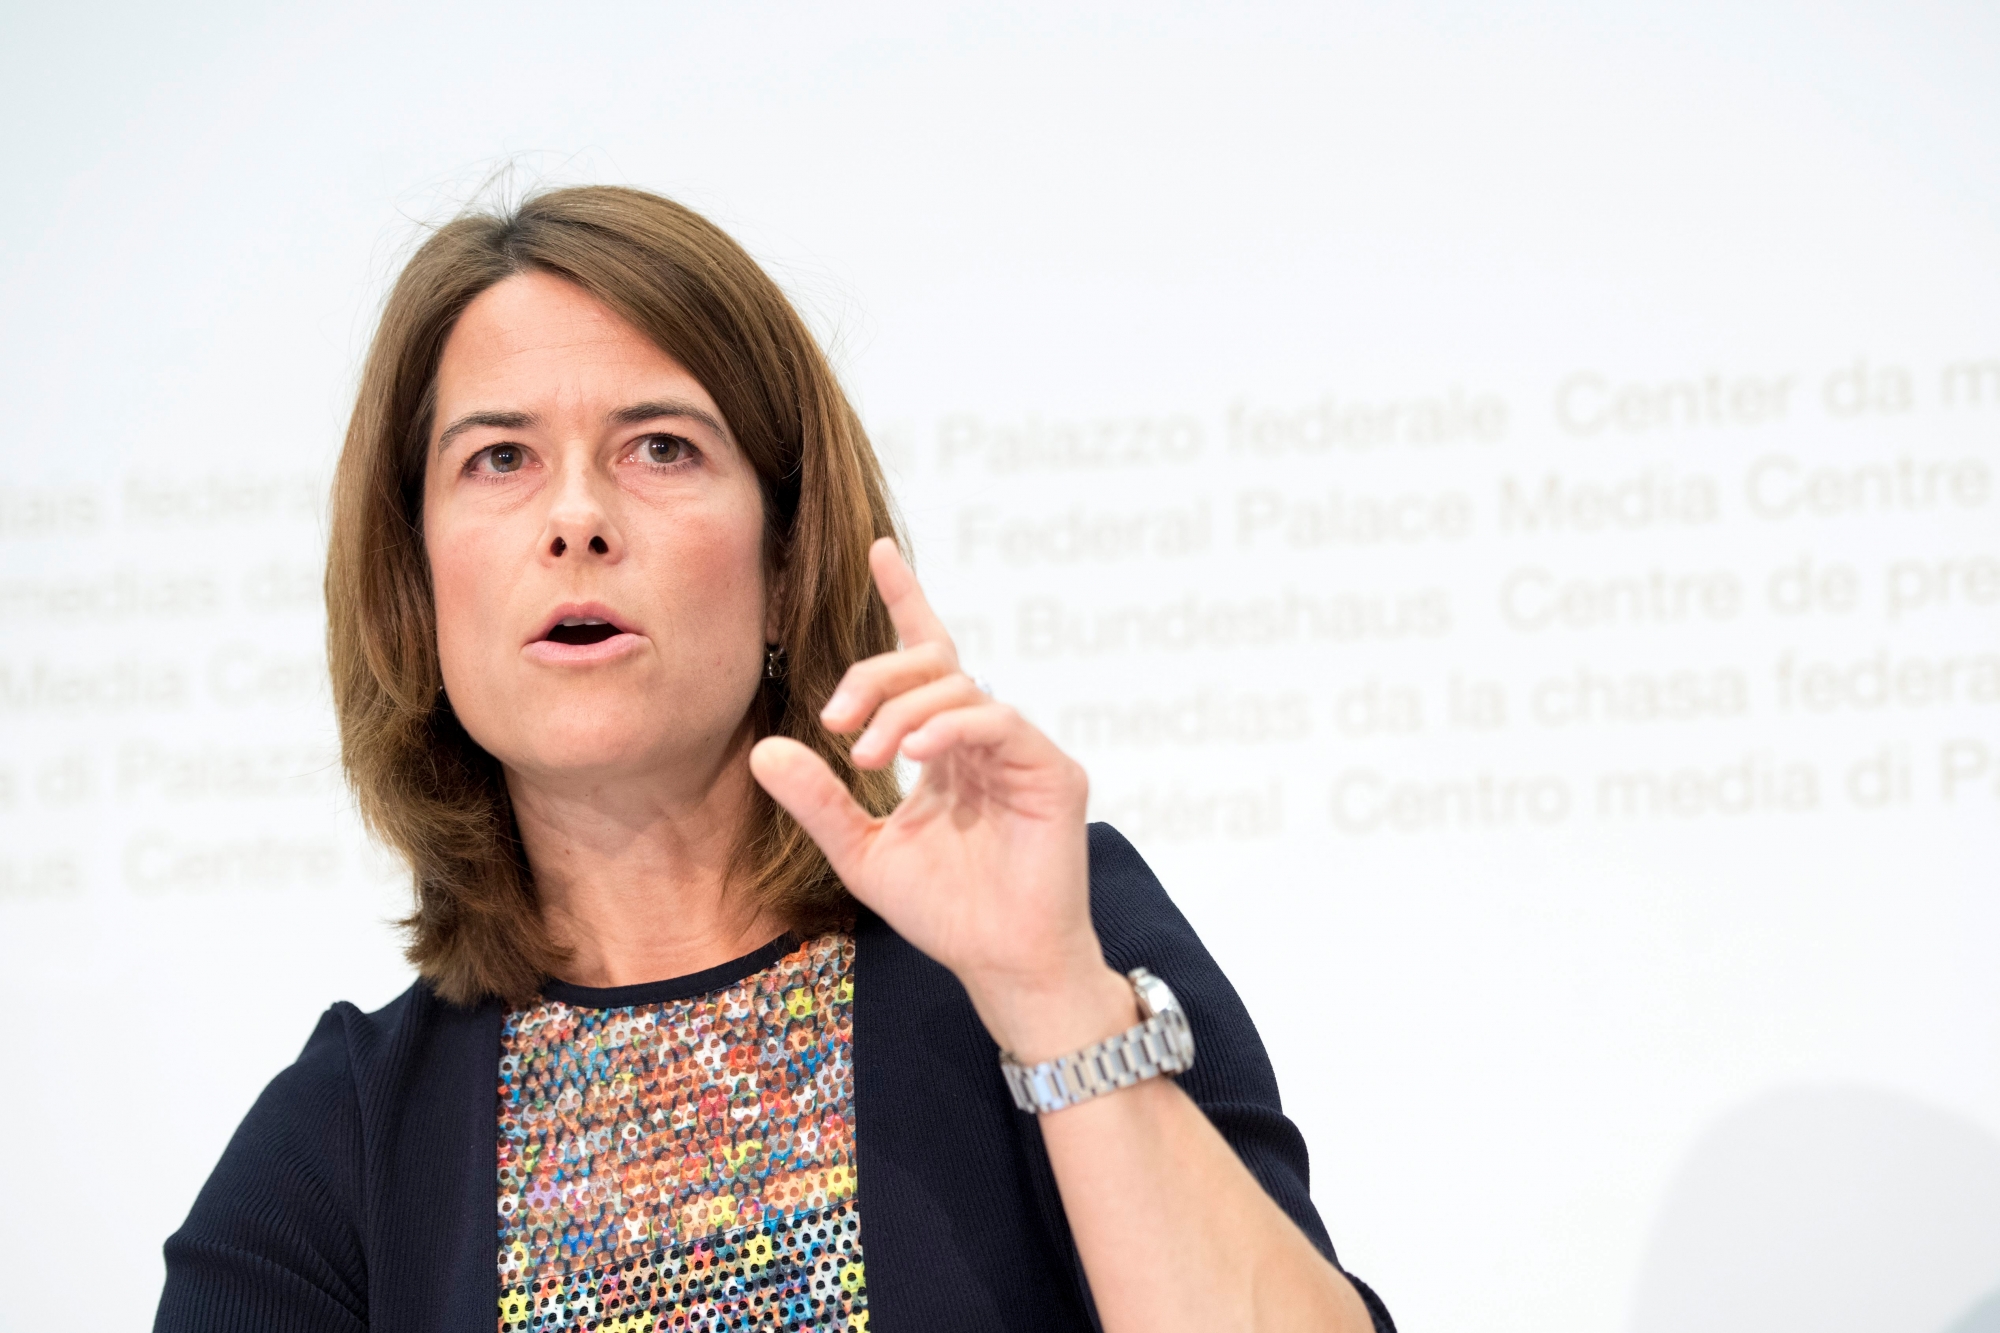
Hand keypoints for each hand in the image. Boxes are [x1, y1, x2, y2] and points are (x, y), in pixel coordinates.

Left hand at [749, 538, 1134, 1060]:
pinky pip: (998, 721)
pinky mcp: (1053, 772)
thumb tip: (763, 750)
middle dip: (877, 676)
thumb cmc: (945, 912)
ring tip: (867, 755)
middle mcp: (984, 738)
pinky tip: (916, 754)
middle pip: (933, 663)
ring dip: (902, 711)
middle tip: (838, 722)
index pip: (927, 656)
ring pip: (960, 687)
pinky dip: (951, 727)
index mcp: (945, 747)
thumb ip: (819, 800)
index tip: (876, 550)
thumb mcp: (860, 853)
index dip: (905, 599)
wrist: (1000, 964)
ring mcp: (1021, 752)